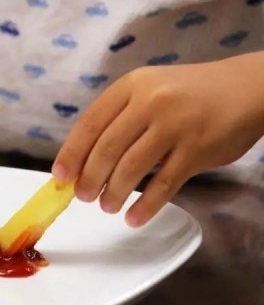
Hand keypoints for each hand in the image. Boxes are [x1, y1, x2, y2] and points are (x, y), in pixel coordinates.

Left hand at [52, 54, 263, 226]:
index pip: (90, 124)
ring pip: (132, 168)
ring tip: (107, 206)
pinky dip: (146, 206)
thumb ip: (119, 118)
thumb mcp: (149, 90)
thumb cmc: (188, 93)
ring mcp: (175, 126)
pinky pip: (164, 184)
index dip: (71, 154)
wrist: (247, 88)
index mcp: (131, 86)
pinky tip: (134, 218)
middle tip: (84, 197)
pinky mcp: (198, 150)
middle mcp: (151, 102)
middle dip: (89, 179)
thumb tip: (82, 161)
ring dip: (114, 193)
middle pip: (107, 149)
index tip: (60, 177)